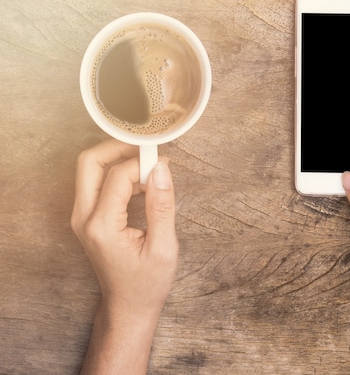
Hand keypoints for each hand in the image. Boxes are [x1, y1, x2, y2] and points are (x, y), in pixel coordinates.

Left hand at [71, 139, 177, 373]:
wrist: (128, 306)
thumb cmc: (147, 283)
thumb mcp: (163, 246)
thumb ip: (162, 205)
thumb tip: (161, 169)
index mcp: (102, 226)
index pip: (118, 176)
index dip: (143, 163)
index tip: (165, 161)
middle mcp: (84, 218)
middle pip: (89, 162)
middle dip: (117, 147)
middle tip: (146, 147)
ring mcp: (81, 218)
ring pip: (90, 169)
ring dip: (117, 160)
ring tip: (149, 166)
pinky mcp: (87, 218)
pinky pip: (96, 183)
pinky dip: (117, 174)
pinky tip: (141, 182)